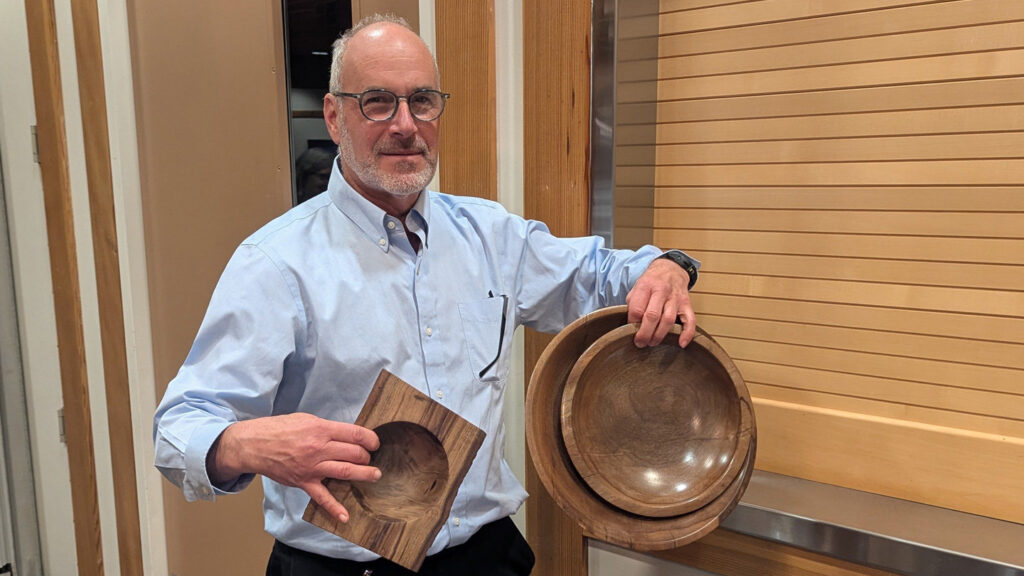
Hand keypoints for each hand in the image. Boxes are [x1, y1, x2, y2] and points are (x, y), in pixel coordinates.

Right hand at [208, 412, 379, 522]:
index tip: (375, 443)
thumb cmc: (280, 429)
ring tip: (375, 475)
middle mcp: (319, 448)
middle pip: (354, 453)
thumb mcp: (307, 420)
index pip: (354, 434)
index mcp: (321, 429)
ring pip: (345, 471)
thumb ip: (327, 428)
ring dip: (364, 474)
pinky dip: (334, 508)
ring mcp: (312, 467)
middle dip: (367, 456)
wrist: (255, 444)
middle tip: (371, 458)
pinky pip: (322, 497)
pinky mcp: (304, 482)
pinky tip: (345, 516)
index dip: (370, 439)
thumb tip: (346, 435)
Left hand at [625, 257, 695, 347]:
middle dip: (645, 333)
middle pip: (652, 316)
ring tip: (652, 343)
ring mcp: (675, 298)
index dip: (632, 323)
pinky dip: (687, 333)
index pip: (637, 308)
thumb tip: (630, 325)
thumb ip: (633, 304)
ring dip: (659, 335)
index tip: (630, 329)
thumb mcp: (637, 287)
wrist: (671, 269)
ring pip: (668, 320)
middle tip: (640, 343)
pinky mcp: (687, 304)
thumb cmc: (651, 282)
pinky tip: (681, 343)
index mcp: (646, 285)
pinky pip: (690, 320)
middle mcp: (661, 291)